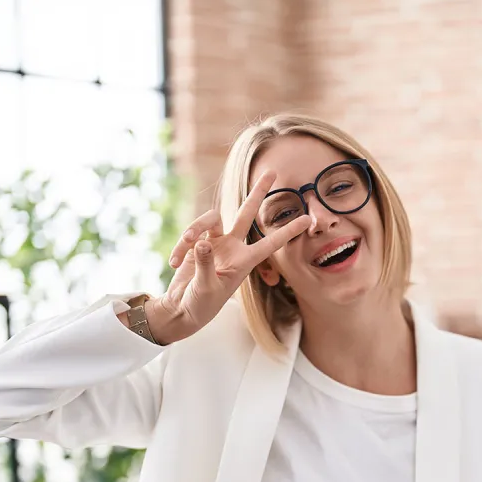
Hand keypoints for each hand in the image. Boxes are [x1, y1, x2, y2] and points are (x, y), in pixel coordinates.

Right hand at [146, 171, 310, 344]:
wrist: (182, 309)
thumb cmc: (200, 305)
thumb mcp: (205, 288)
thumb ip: (205, 263)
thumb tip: (202, 242)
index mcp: (243, 262)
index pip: (270, 244)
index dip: (288, 231)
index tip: (308, 220)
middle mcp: (232, 248)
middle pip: (246, 213)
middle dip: (258, 193)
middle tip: (272, 172)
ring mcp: (215, 244)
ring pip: (209, 219)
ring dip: (194, 229)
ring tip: (184, 244)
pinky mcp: (197, 243)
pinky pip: (191, 234)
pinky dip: (180, 246)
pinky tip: (174, 262)